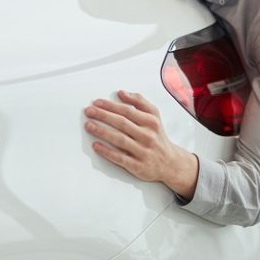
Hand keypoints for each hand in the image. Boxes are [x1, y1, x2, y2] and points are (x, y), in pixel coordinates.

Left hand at [84, 90, 198, 199]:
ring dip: (102, 131)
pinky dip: (107, 151)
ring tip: (89, 125)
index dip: (110, 106)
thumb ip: (139, 102)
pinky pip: (120, 158)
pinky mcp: (138, 167)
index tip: (97, 102)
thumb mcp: (154, 116)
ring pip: (119, 139)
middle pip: (121, 123)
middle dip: (103, 116)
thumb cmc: (157, 137)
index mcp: (151, 122)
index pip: (127, 111)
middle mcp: (148, 136)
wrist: (171, 164)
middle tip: (89, 111)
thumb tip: (122, 93)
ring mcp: (143, 152)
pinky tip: (96, 145)